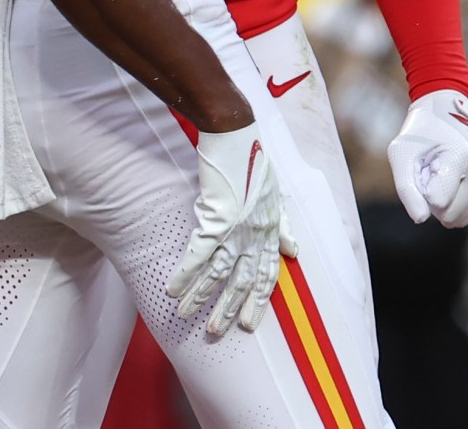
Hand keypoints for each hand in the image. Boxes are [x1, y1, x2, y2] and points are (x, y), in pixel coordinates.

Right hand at [168, 125, 295, 335]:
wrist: (236, 135)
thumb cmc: (254, 161)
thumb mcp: (275, 195)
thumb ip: (282, 226)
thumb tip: (295, 250)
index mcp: (269, 230)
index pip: (267, 275)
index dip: (258, 301)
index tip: (248, 324)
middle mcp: (255, 234)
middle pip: (243, 281)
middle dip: (228, 309)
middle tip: (216, 332)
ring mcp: (236, 228)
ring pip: (218, 273)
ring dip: (201, 297)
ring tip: (186, 316)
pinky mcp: (215, 219)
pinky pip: (198, 255)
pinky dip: (185, 274)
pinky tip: (172, 290)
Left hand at [387, 88, 467, 227]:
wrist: (445, 110)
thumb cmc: (420, 132)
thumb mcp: (402, 154)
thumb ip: (407, 189)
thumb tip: (420, 219)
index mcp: (461, 157)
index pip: (438, 202)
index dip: (422, 192)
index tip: (422, 168)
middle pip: (449, 214)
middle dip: (432, 201)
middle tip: (429, 173)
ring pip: (459, 219)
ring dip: (443, 204)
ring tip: (439, 176)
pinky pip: (466, 214)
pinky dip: (453, 204)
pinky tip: (449, 181)